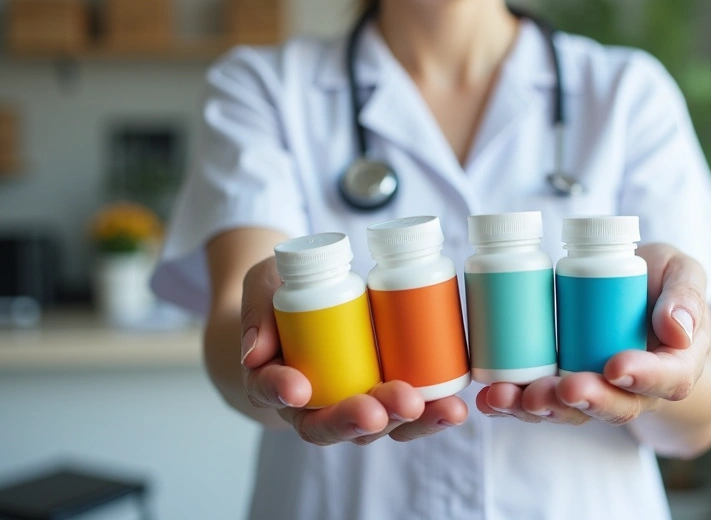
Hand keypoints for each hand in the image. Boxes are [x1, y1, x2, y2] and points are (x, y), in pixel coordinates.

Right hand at [239, 257, 467, 444]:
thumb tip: (256, 352)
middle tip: (375, 411)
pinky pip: (407, 414)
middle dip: (356, 419)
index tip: (297, 387)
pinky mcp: (385, 395)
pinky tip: (454, 408)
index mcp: (272, 379)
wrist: (306, 298)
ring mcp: (352, 403)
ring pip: (375, 426)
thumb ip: (258, 311)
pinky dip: (431, 414)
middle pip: (328, 425)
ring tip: (436, 411)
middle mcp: (311, 405)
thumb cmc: (279, 292)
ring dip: (407, 423)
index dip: (281, 391)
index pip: (271, 392)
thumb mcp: (262, 285)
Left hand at [476, 243, 710, 425]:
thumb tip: (676, 330)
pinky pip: (542, 402)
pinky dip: (513, 404)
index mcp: (675, 365)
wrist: (638, 293)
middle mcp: (636, 389)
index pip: (667, 380)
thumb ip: (686, 294)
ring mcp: (598, 390)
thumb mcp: (683, 271)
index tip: (615, 366)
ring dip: (540, 408)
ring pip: (572, 411)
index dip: (642, 377)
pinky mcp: (564, 385)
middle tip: (562, 388)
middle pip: (615, 407)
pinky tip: (488, 398)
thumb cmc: (663, 281)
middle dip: (585, 400)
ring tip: (510, 396)